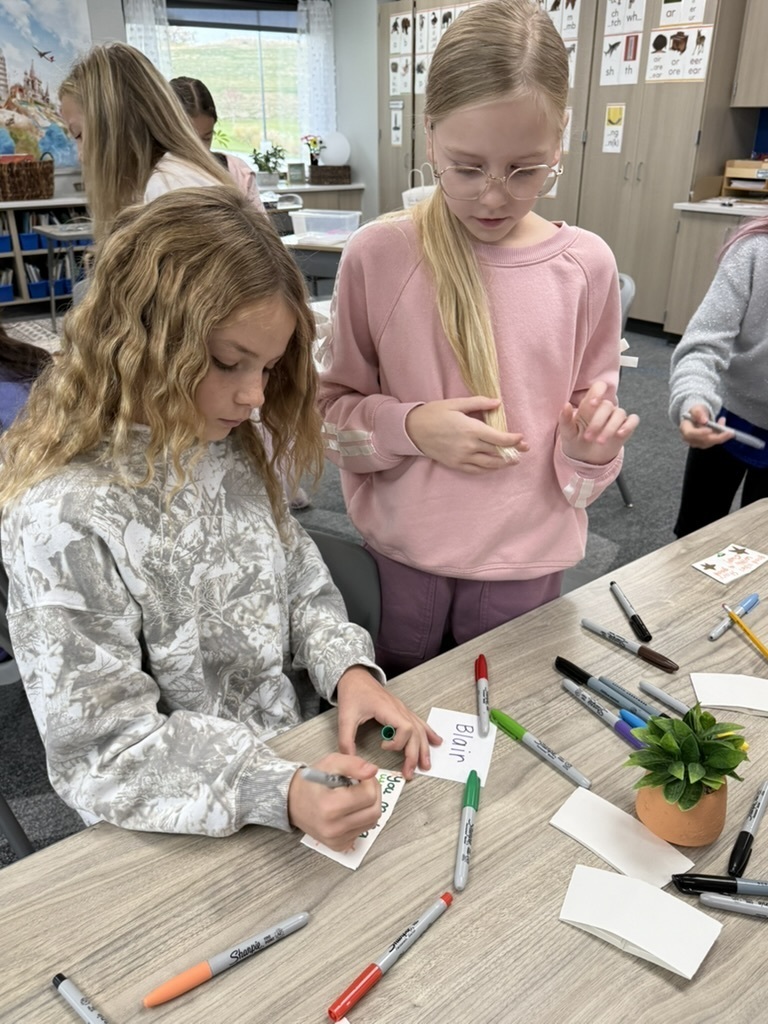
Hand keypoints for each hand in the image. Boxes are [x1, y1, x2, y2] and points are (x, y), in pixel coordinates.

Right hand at [287, 752, 380, 850]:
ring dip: (369, 806)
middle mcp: (333, 828)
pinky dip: (362, 818)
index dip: (369, 782)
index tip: (360, 777)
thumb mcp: (330, 763)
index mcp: (330, 807)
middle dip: (373, 793)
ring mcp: (336, 840)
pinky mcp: (339, 846)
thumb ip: (353, 764)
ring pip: (372, 822)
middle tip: (361, 784)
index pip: (369, 795)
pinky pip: (363, 831)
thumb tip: (372, 771)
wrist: (292, 801)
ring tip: (355, 796)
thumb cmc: (311, 781)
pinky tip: (350, 810)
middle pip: (374, 811)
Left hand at [336, 667, 441, 779]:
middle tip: (409, 773)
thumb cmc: (352, 693)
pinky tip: (436, 741)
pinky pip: (419, 723)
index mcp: (387, 709)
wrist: (355, 676)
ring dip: (423, 748)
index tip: (383, 746)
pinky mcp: (402, 711)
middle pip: (415, 733)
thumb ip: (345, 740)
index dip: (397, 742)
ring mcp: (403, 709)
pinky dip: (428, 733)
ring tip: (426, 765)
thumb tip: (349, 761)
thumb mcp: (345, 717)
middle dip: (414, 754)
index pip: (405, 728)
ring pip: (420, 729)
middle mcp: (399, 709)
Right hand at [405, 397, 527, 473]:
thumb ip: (479, 403)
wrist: (413, 429)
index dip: (514, 440)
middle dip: (513, 452)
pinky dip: (488, 469)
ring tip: (513, 461)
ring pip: (489, 464)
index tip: (522, 438)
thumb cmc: (434, 413)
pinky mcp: (455, 464)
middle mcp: (469, 446)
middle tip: (524, 450)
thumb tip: (498, 403)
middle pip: (498, 453)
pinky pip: (476, 470)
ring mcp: (462, 457)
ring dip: (503, 463)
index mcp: (471, 429)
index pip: (500, 438)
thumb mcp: (456, 403)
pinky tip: (494, 466)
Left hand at [559, 380, 638, 464]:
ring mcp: (616, 417)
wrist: (585, 458)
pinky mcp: (625, 428)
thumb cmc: (575, 441)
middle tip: (588, 438)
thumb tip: (565, 405)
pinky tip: (619, 434)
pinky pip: (633, 420)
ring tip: (599, 442)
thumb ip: (565, 419)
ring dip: (610, 428)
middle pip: (608, 405)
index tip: (592, 404)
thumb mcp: (567, 433)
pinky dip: (628, 426)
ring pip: (620, 413)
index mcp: (589, 405)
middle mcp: (604, 409)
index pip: (599, 387)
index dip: (598, 391)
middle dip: (598, 422)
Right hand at [680, 405, 729, 448]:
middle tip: (729, 432)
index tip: (710, 430)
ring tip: (727, 426)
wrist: (698, 416)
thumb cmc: (696, 412)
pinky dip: (722, 436)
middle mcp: (689, 438)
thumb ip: (698, 413)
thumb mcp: (697, 408)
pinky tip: (726, 429)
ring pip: (710, 443)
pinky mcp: (705, 444)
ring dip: (721, 436)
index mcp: (684, 428)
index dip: (700, 433)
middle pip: (703, 441)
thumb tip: (704, 420)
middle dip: (717, 437)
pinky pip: (714, 442)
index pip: (690, 434)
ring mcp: (697, 443)